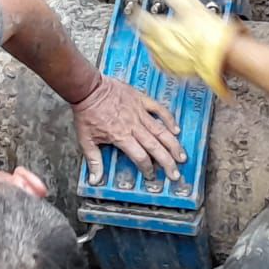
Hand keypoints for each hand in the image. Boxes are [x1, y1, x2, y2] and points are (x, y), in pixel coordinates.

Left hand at [71, 75, 185, 180]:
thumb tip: (95, 180)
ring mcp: (139, 112)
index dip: (147, 168)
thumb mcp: (86, 140)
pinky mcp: (141, 100)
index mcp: (121, 136)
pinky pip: (159, 109)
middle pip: (155, 147)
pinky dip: (169, 119)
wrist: (88, 88)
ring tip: (182, 156)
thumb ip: (94, 161)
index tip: (151, 176)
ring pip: (161, 131)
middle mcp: (133, 126)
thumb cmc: (87, 113)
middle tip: (175, 174)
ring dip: (173, 145)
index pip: (140, 157)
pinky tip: (176, 129)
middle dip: (167, 162)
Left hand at [133, 0, 239, 99]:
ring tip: (153, 35)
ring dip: (150, 41)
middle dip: (142, 26)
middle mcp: (161, 45)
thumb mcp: (193, 6)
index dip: (135, 10)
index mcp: (161, 28)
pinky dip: (159, 55)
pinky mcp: (176, 71)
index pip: (140, 18)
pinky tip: (163, 53)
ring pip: (151, 49)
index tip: (134, 7)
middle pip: (144, 35)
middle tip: (142, 21)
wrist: (222, 57)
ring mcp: (167, 60)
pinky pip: (161, 63)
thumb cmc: (209, 34)